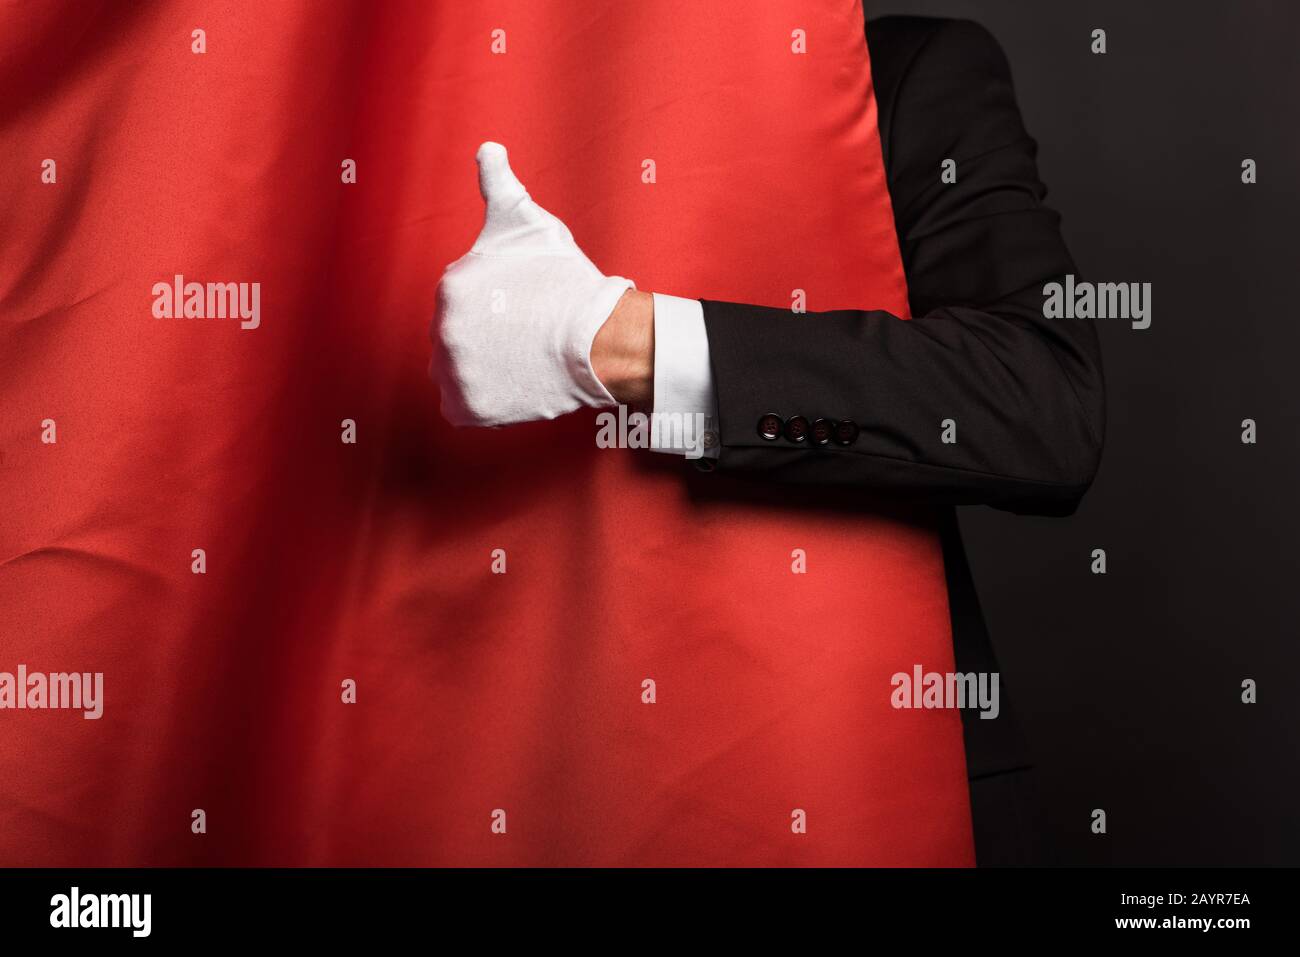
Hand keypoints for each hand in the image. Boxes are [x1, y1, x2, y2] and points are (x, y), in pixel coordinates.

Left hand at [431, 142, 635, 426]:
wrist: (599, 338)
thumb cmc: (567, 279)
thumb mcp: (529, 220)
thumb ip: (498, 184)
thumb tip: (488, 148)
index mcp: (451, 286)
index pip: (461, 303)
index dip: (494, 307)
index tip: (522, 308)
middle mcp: (442, 330)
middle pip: (455, 338)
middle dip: (485, 338)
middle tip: (524, 336)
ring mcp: (454, 372)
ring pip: (455, 373)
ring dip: (481, 370)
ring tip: (518, 361)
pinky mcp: (468, 408)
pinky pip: (459, 408)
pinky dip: (482, 401)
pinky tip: (510, 384)